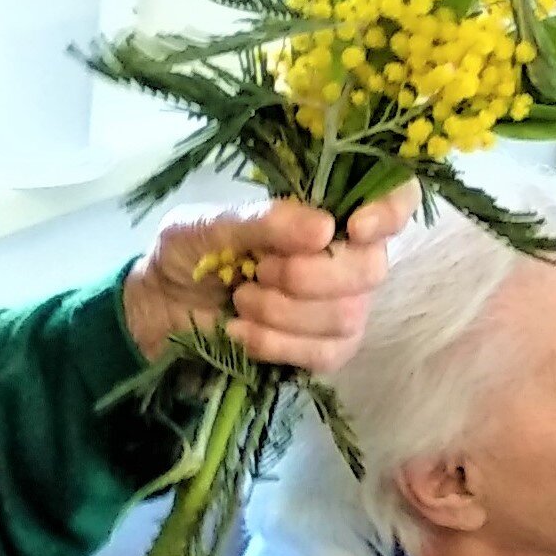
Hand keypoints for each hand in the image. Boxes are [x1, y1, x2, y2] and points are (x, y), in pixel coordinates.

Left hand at [123, 185, 416, 371]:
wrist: (161, 306)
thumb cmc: (189, 251)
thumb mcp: (209, 223)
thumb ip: (264, 221)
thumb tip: (325, 228)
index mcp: (327, 210)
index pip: (395, 201)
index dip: (389, 213)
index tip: (353, 228)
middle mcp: (347, 255)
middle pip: (372, 268)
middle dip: (309, 277)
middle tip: (258, 271)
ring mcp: (342, 305)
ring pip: (348, 315)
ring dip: (284, 313)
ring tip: (241, 301)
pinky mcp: (326, 348)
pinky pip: (329, 353)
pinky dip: (278, 345)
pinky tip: (243, 333)